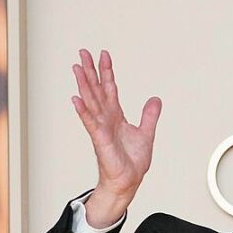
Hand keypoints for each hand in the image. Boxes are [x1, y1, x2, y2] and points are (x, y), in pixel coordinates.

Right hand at [71, 49, 161, 225]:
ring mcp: (101, 128)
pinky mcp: (100, 140)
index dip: (107, 72)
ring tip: (77, 68)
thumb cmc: (132, 161)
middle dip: (90, 71)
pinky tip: (76, 99)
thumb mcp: (146, 133)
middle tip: (83, 52)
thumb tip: (155, 99)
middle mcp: (106, 119)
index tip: (103, 55)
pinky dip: (84, 111)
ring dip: (84, 85)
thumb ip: (149, 116)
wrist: (129, 180)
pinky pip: (91, 123)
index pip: (110, 89)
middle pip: (96, 90)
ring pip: (91, 101)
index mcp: (116, 116)